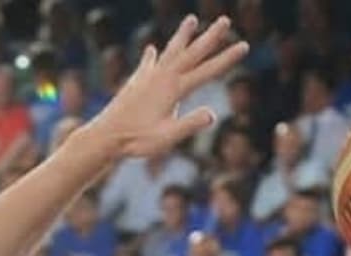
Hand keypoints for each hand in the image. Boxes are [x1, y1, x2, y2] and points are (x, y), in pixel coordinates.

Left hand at [89, 15, 247, 159]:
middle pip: (192, 52)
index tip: (244, 45)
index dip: (227, 59)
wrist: (106, 136)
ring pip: (170, 51)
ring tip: (191, 19)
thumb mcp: (167, 138)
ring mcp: (148, 76)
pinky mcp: (136, 81)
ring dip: (183, 36)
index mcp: (174, 88)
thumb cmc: (137, 141)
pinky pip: (148, 63)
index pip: (207, 71)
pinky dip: (153, 55)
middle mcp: (162, 76)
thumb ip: (189, 125)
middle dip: (211, 37)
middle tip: (225, 20)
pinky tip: (153, 49)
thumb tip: (213, 114)